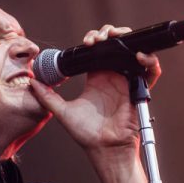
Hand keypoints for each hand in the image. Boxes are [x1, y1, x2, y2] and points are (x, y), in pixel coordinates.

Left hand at [29, 24, 160, 154]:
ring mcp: (127, 82)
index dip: (94, 40)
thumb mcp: (62, 112)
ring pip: (134, 53)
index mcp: (96, 79)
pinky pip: (151, 72)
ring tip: (117, 37)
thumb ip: (47, 97)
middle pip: (115, 46)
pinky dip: (150, 62)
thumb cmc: (86, 134)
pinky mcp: (139, 91)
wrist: (104, 149)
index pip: (97, 51)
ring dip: (128, 40)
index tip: (87, 42)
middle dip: (109, 33)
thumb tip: (32, 83)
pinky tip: (139, 56)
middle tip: (99, 39)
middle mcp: (112, 77)